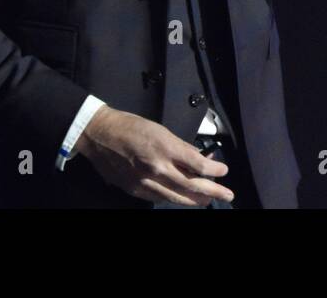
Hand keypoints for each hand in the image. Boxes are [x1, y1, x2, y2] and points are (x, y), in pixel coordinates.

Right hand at [76, 106, 234, 205]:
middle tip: (227, 195)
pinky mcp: (135, 189)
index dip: (214, 170)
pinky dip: (174, 198)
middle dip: (213, 192)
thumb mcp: (160, 129)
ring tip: (208, 200)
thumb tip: (198, 158)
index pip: (197, 165)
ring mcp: (145, 181)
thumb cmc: (130, 126)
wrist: (99, 134)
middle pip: (191, 186)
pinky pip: (159, 198)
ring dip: (196, 200)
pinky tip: (182, 197)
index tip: (224, 171)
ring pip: (177, 197)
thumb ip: (180, 146)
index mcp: (165, 148)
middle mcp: (157, 167)